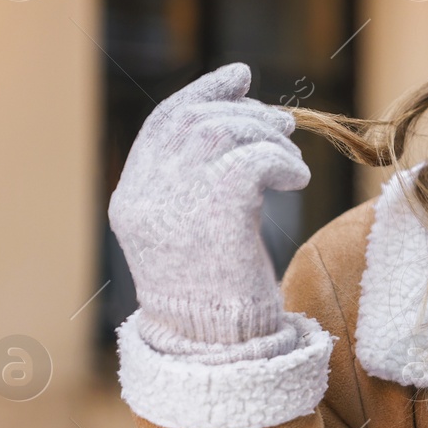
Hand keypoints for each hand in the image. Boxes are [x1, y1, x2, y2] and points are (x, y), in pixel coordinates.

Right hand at [108, 63, 310, 354]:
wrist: (218, 350)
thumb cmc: (215, 297)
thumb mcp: (191, 232)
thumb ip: (196, 182)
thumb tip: (239, 116)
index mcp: (131, 199)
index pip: (162, 125)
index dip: (202, 94)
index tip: (239, 78)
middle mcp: (145, 197)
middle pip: (196, 121)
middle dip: (243, 111)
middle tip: (281, 121)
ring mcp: (176, 205)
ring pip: (224, 134)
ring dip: (267, 137)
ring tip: (290, 159)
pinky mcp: (216, 214)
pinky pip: (253, 159)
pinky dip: (281, 160)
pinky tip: (295, 179)